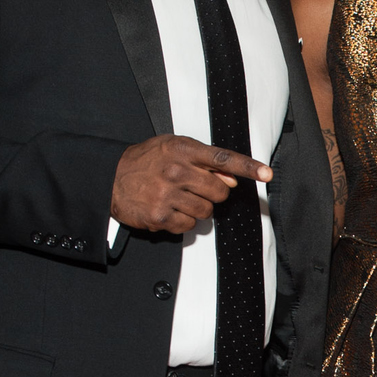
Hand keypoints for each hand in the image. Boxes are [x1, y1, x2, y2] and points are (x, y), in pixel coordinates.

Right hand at [110, 135, 272, 234]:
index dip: (248, 167)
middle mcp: (176, 171)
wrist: (110, 178)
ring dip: (198, 209)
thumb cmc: (146, 162)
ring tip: (178, 198)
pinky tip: (168, 209)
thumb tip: (230, 180)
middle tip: (195, 188)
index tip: (267, 173)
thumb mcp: (173, 149)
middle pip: (220, 192)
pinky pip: (189, 226)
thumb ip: (203, 162)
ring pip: (207, 212)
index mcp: (183, 150)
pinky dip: (183, 221)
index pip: (223, 158)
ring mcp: (168, 195)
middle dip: (213, 194)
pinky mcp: (161, 217)